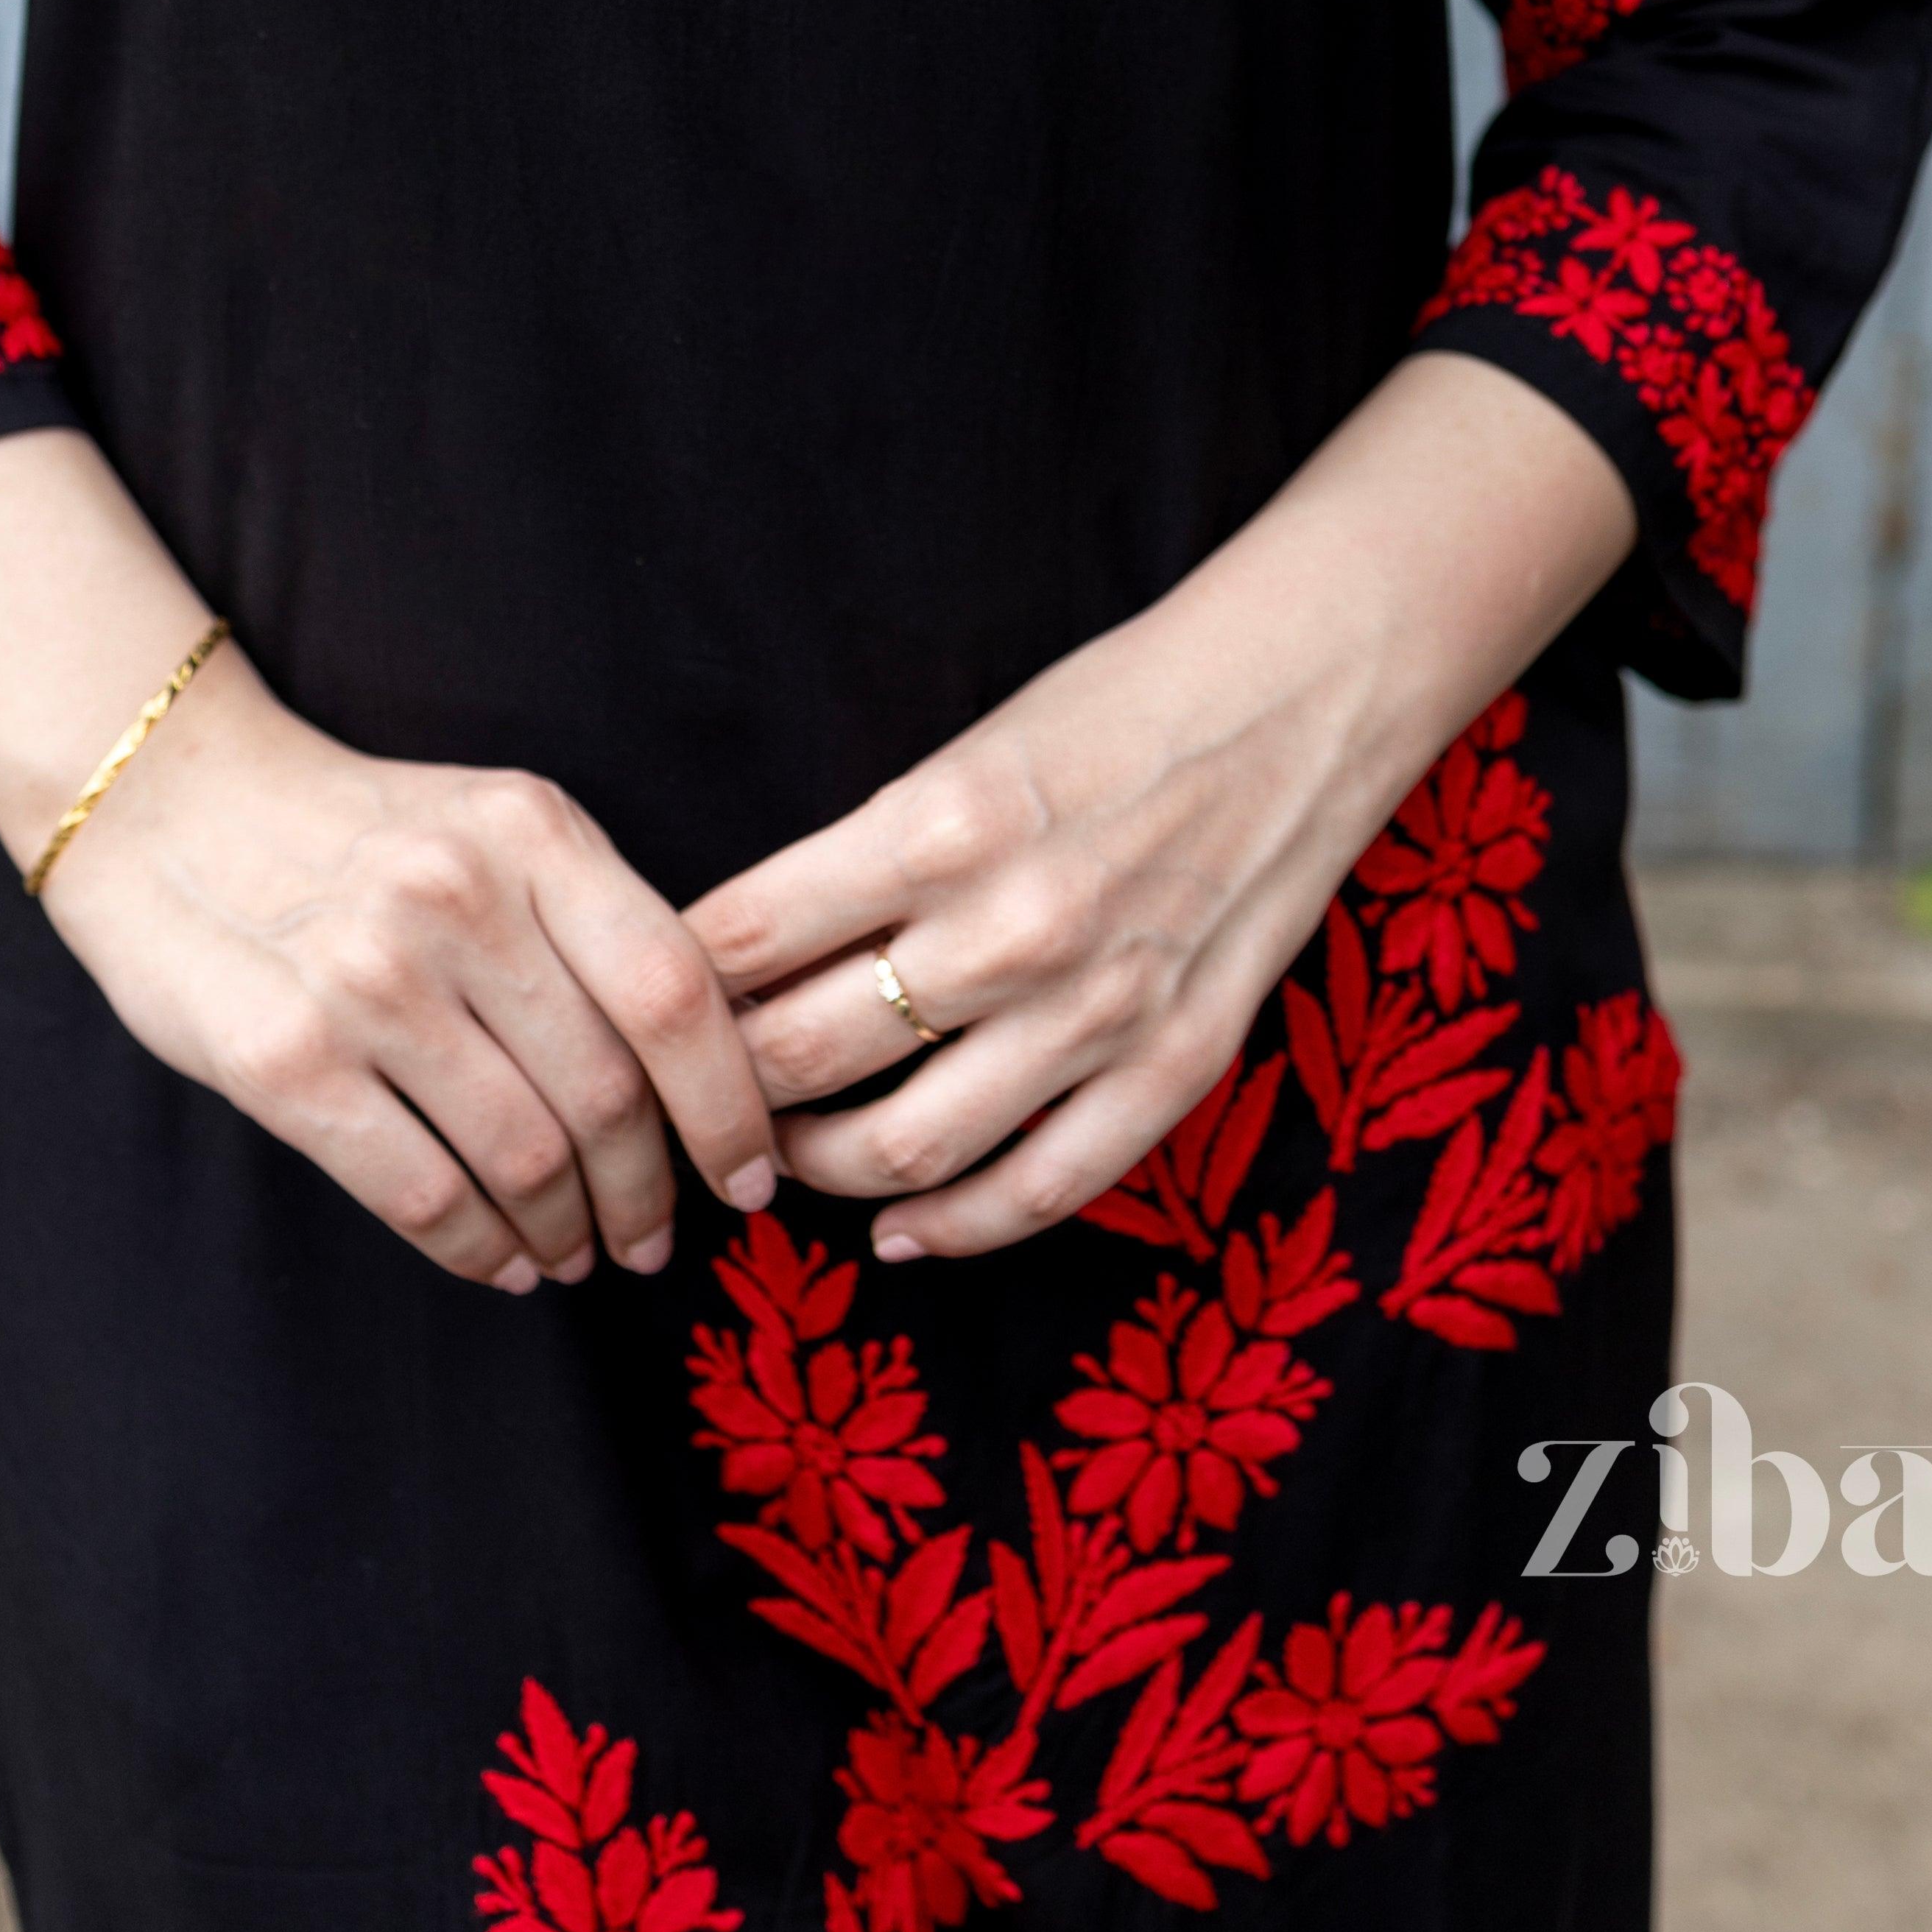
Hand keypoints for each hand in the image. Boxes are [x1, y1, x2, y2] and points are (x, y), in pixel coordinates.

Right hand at [0, 431, 780, 1296]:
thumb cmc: (359, 833)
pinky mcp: (287, 1060)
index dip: (728, 1106)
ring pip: (525, 1157)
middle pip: (608, 1091)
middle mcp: (458, 897)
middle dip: (649, 1193)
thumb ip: (587, 920)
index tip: (751, 1177)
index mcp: (532, 829)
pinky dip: (480, 1251)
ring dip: (568, 1234)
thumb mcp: (491, 825)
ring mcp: (368, 980)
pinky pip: (424, 1194)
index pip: (675, 990)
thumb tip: (701, 1074)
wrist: (170, 803)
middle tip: (652, 1239)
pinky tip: (500, 1262)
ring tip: (576, 1255)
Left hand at [683, 357, 1634, 1263]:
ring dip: (815, 1168)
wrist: (1299, 698)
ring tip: (775, 1158)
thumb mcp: (964, 744)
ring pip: (904, 1147)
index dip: (667, 990)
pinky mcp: (1177, 1061)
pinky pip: (1041, 1187)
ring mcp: (1100, 1009)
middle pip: (803, 1057)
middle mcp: (1011, 927)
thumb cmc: (1116, 704)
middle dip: (717, 1093)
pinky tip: (900, 1233)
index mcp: (939, 822)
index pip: (744, 940)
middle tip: (678, 1101)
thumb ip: (864, 853)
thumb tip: (739, 949)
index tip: (632, 1010)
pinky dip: (955, 1229)